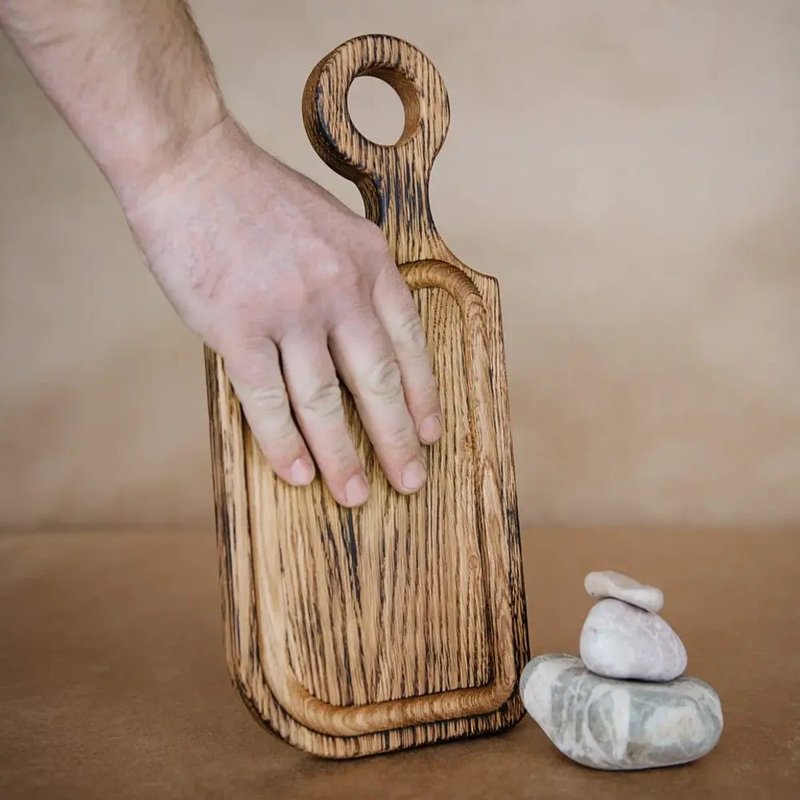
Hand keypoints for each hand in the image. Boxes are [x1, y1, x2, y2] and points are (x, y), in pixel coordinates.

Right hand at [124, 118, 441, 506]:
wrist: (192, 165)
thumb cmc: (259, 197)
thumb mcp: (334, 224)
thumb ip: (355, 278)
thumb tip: (361, 341)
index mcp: (370, 263)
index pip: (410, 344)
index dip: (423, 396)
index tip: (430, 434)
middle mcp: (340, 290)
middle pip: (379, 383)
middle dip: (397, 442)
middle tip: (410, 482)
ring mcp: (290, 311)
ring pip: (326, 403)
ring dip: (343, 456)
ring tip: (354, 494)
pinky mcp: (238, 328)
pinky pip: (269, 402)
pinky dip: (285, 443)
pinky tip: (296, 473)